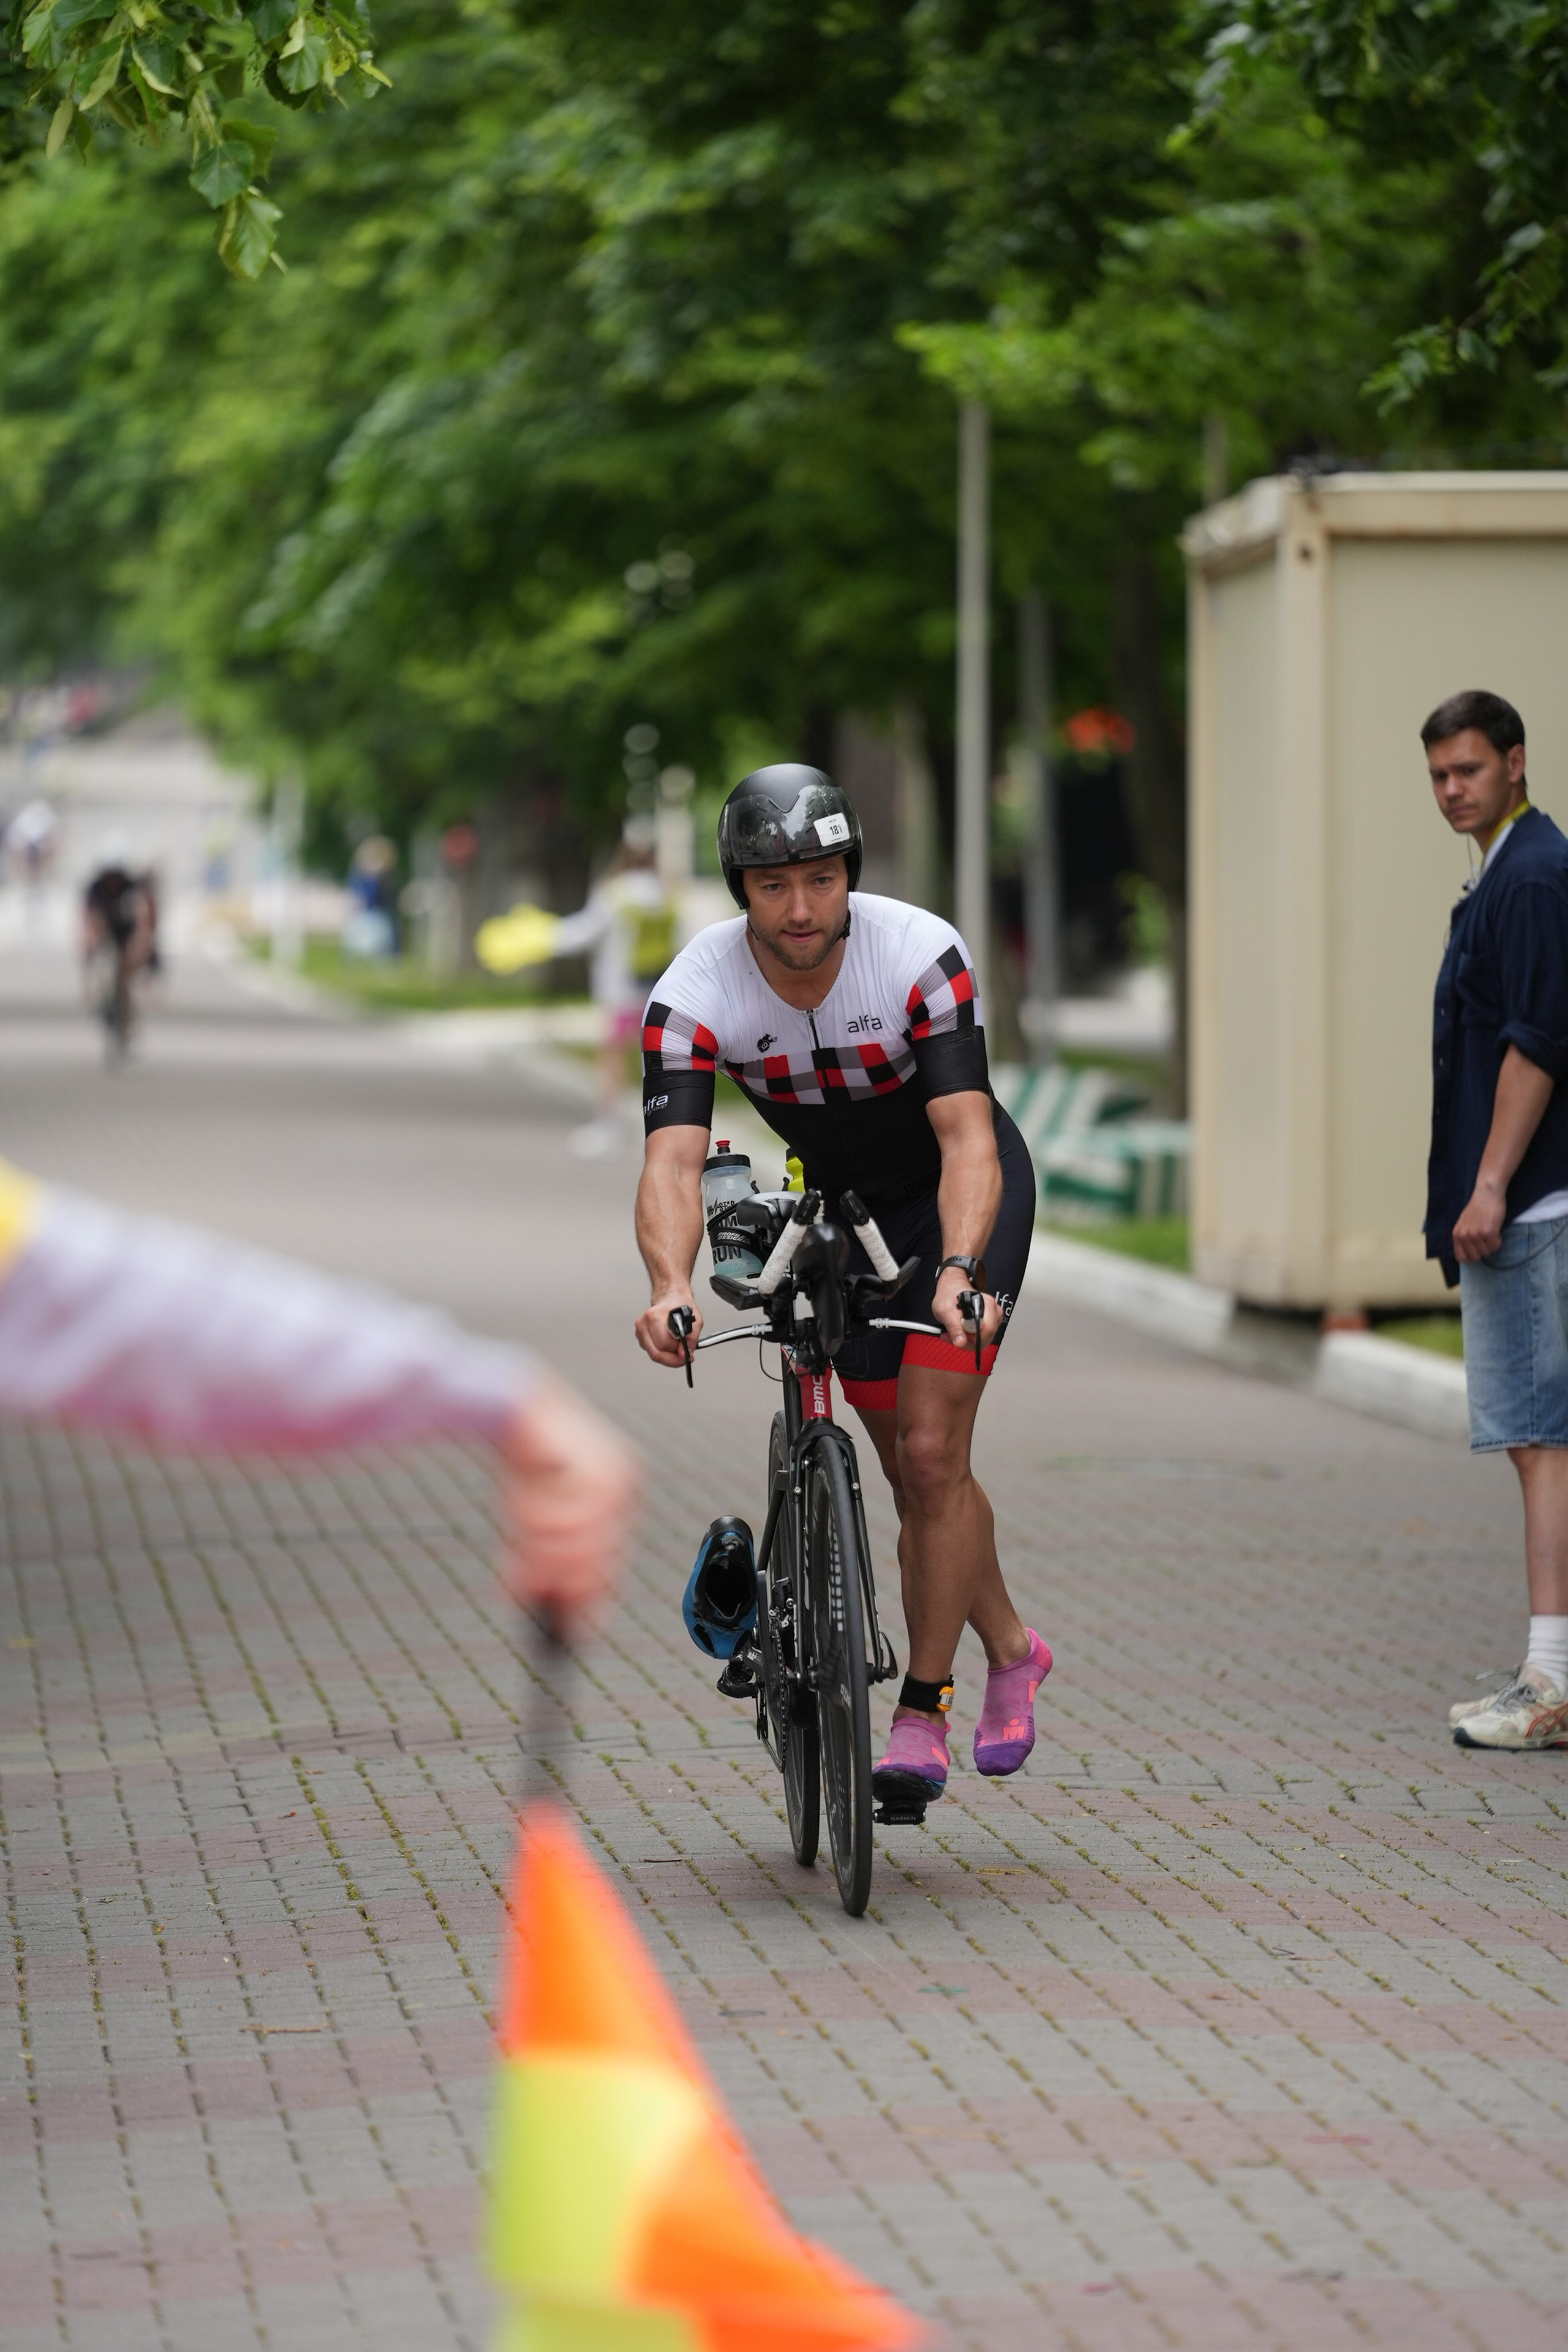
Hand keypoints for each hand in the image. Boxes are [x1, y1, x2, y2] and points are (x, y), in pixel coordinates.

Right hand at [500, 1381, 638, 1631]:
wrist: (516, 1408)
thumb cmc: (528, 1464)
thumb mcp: (535, 1523)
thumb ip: (547, 1560)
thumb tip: (552, 1607)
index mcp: (616, 1504)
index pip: (609, 1564)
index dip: (586, 1597)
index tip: (565, 1622)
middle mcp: (624, 1492)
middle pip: (598, 1560)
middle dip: (557, 1575)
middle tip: (528, 1584)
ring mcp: (616, 1478)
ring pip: (581, 1543)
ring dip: (542, 1543)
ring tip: (520, 1522)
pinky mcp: (599, 1466)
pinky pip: (569, 1516)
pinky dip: (543, 1516)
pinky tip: (529, 1494)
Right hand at [635, 1286, 704, 1366]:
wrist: (671, 1297)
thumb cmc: (680, 1305)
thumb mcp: (695, 1320)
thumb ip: (691, 1339)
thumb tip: (684, 1353)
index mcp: (655, 1316)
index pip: (664, 1345)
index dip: (676, 1355)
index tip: (686, 1356)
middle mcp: (644, 1323)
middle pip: (656, 1352)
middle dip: (672, 1358)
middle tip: (682, 1356)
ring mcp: (640, 1330)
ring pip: (653, 1354)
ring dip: (667, 1355)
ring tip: (676, 1346)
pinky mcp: (640, 1335)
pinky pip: (651, 1351)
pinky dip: (662, 1351)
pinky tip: (669, 1344)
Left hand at [931, 1264, 1003, 1351]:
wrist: (950, 1289)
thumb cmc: (949, 1296)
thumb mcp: (945, 1311)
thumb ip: (954, 1327)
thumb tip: (960, 1342)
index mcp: (986, 1304)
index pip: (987, 1331)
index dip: (971, 1339)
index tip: (957, 1337)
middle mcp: (993, 1311)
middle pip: (986, 1338)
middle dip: (967, 1341)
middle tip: (952, 1335)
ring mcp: (992, 1318)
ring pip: (983, 1340)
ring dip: (966, 1340)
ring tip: (953, 1331)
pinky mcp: (989, 1323)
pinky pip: (981, 1338)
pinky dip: (968, 1338)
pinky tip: (959, 1331)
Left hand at [1453, 1175, 1506, 1262]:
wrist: (1487, 1193)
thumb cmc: (1478, 1207)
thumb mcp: (1464, 1223)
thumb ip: (1464, 1237)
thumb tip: (1468, 1254)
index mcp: (1456, 1234)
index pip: (1460, 1257)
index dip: (1470, 1257)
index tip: (1477, 1253)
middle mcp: (1464, 1236)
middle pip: (1476, 1257)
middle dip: (1483, 1251)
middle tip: (1487, 1240)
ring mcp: (1476, 1234)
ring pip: (1487, 1252)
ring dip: (1492, 1245)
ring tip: (1491, 1232)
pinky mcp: (1488, 1232)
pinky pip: (1496, 1246)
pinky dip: (1498, 1241)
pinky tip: (1496, 1230)